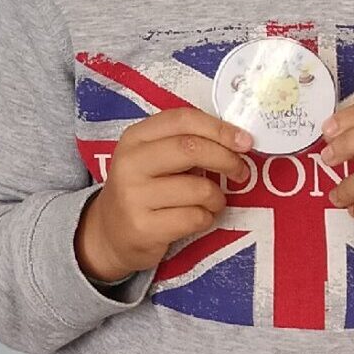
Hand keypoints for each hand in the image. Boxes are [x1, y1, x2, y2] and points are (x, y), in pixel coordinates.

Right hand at [76, 109, 253, 283]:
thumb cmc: (143, 190)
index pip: (182, 120)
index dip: (219, 128)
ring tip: (212, 202)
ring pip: (199, 189)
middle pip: (191, 149)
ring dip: (217, 197)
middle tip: (240, 171)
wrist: (109, 234)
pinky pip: (195, 218)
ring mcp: (134, 196)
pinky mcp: (143, 227)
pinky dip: (206, 218)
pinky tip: (197, 218)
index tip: (244, 140)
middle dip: (226, 159)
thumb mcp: (152, 158)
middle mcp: (130, 163)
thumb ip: (184, 144)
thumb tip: (236, 141)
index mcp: (135, 138)